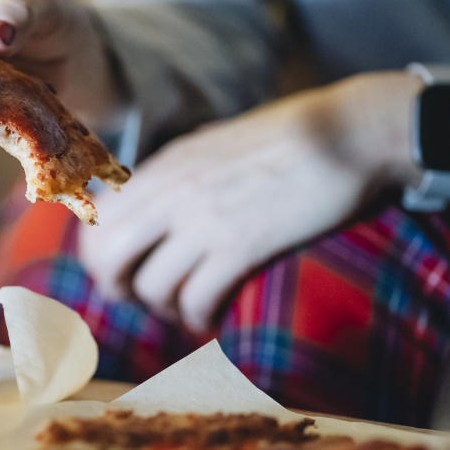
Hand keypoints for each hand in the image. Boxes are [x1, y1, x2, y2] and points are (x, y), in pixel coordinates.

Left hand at [78, 73, 416, 332]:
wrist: (349, 133)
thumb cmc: (291, 140)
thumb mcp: (217, 145)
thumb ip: (180, 175)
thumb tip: (154, 206)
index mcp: (165, 166)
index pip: (100, 220)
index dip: (100, 256)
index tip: (122, 271)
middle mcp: (173, 192)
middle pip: (107, 258)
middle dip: (117, 289)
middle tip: (142, 300)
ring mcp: (204, 219)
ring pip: (150, 286)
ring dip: (165, 308)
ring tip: (187, 309)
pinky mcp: (241, 246)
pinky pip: (196, 299)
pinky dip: (198, 316)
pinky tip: (212, 316)